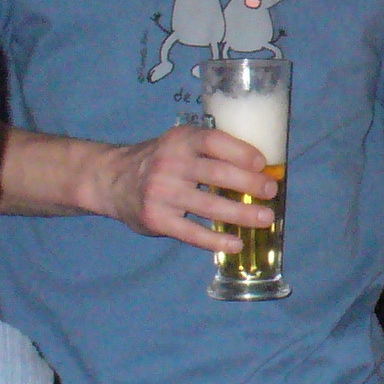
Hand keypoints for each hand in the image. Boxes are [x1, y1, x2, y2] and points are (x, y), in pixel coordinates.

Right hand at [98, 124, 277, 252]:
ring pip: (209, 206)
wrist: (113, 180)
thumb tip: (259, 167)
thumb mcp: (179, 144)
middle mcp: (170, 163)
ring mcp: (162, 193)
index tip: (263, 163)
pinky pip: (192, 232)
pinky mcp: (157, 219)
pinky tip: (236, 244)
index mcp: (181, 140)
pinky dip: (216, 240)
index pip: (214, 141)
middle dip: (249, 184)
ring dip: (241, 214)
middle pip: (217, 173)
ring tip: (265, 218)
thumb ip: (208, 151)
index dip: (241, 152)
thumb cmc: (160, 161)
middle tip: (271, 191)